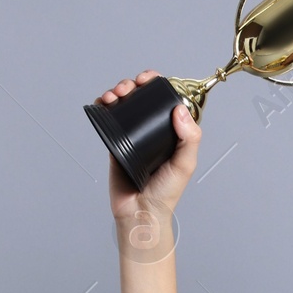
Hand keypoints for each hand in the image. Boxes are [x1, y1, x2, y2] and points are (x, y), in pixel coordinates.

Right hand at [94, 69, 202, 224]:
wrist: (140, 212)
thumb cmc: (166, 193)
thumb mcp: (185, 164)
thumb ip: (189, 138)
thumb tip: (180, 110)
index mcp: (171, 132)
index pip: (163, 100)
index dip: (156, 85)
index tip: (148, 80)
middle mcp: (151, 131)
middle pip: (141, 98)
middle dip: (133, 85)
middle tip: (128, 87)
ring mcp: (132, 135)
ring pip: (124, 105)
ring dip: (117, 91)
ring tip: (114, 94)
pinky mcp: (115, 143)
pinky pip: (108, 120)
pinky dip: (103, 106)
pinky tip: (103, 102)